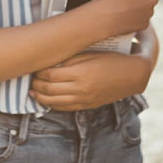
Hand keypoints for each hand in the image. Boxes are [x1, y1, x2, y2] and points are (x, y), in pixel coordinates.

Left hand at [30, 52, 148, 110]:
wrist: (131, 76)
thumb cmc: (111, 60)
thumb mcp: (90, 53)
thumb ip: (70, 59)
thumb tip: (50, 62)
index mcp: (81, 73)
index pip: (51, 75)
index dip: (39, 72)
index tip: (35, 66)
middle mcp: (81, 89)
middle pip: (49, 89)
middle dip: (36, 84)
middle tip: (31, 78)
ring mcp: (84, 99)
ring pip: (54, 102)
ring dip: (40, 96)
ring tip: (33, 90)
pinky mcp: (87, 106)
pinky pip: (64, 108)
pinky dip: (52, 105)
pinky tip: (45, 99)